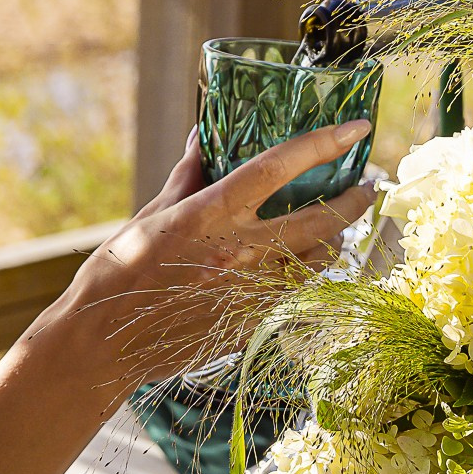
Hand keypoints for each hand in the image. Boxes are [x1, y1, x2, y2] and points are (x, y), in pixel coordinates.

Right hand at [55, 123, 376, 392]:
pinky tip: (305, 263)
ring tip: (340, 222)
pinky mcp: (252, 324)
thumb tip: (207, 134)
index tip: (358, 129)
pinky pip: (298, 293)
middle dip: (357, 198)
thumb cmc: (118, 273)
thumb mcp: (151, 213)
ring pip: (320, 260)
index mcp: (211, 214)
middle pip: (323, 219)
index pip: (280, 166)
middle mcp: (240, 252)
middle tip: (370, 183)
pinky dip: (308, 272)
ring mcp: (251, 293)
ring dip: (337, 238)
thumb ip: (189, 174)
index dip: (325, 142)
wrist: (102, 344)